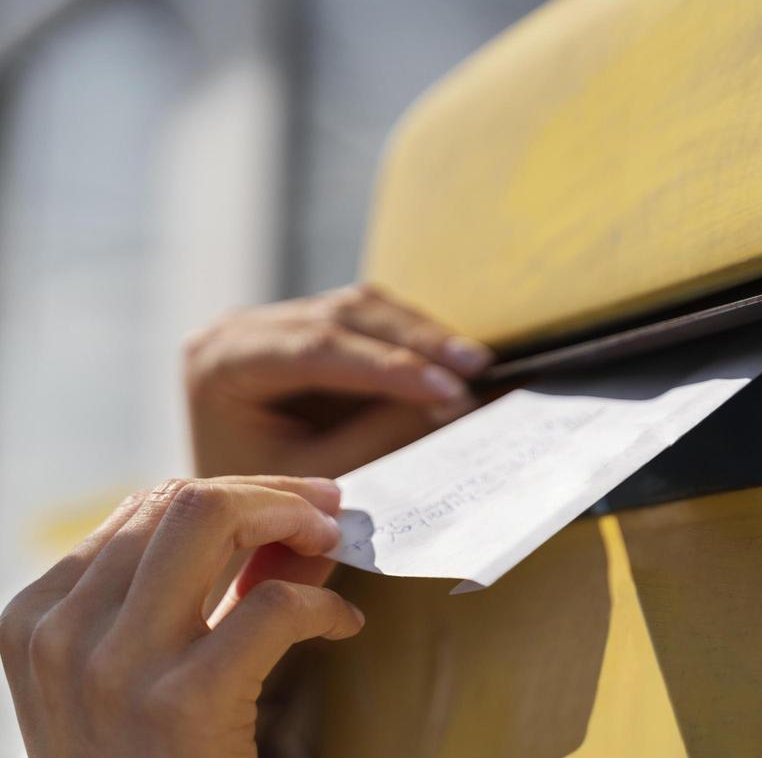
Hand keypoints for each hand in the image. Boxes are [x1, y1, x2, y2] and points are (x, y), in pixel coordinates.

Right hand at [0, 476, 358, 757]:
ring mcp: (114, 668)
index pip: (146, 507)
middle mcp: (62, 634)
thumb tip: (296, 530)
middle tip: (327, 511)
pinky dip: (320, 605)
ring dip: (291, 518)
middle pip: (180, 499)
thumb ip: (207, 596)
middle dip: (270, 491)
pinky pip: (270, 606)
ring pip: (210, 518)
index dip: (235, 492)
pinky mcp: (180, 705)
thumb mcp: (143, 675)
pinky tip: (341, 627)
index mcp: (39, 620)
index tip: (292, 505)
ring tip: (331, 545)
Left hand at [185, 284, 494, 477]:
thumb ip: (379, 436)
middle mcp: (240, 328)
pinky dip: (411, 341)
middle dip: (416, 342)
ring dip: (422, 336)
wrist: (231, 518)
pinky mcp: (304, 328)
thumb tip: (455, 402)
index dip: (389, 366)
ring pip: (361, 309)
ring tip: (475, 365)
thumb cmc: (262, 506)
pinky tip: (452, 361)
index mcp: (220, 362)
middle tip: (475, 367)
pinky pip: (367, 321)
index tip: (449, 387)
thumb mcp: (319, 475)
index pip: (316, 349)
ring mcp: (272, 322)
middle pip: (342, 316)